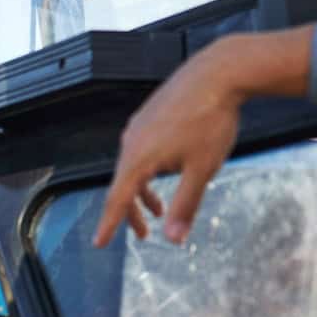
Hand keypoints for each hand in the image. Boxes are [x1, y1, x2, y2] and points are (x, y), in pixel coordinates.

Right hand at [94, 44, 241, 246]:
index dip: (109, 224)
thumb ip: (185, 205)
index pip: (117, 199)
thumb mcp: (202, 170)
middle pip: (124, 184)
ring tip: (159, 208)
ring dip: (143, 191)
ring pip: (134, 167)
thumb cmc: (210, 119)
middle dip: (132, 211)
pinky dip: (149, 170)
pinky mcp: (149, 116)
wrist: (217, 73)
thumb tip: (174, 238)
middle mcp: (132, 141)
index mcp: (139, 158)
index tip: (99, 242)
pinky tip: (169, 170)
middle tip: (144, 234)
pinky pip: (141, 150)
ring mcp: (139, 126)